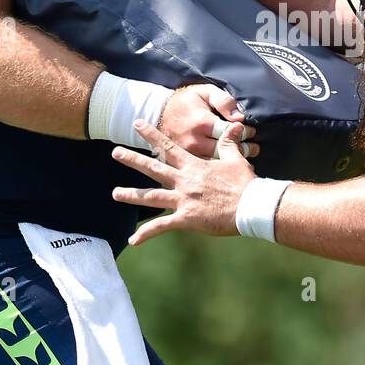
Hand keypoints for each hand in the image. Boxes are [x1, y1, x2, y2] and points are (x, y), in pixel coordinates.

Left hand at [113, 120, 256, 244]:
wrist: (250, 206)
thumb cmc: (245, 183)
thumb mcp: (236, 160)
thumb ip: (229, 144)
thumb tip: (236, 126)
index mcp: (194, 166)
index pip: (169, 147)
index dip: (152, 135)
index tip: (137, 124)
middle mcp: (184, 181)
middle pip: (153, 168)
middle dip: (133, 159)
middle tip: (115, 152)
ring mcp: (183, 200)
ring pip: (151, 196)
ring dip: (131, 195)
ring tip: (114, 193)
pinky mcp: (186, 219)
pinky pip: (162, 227)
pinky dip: (146, 234)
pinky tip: (132, 241)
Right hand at [158, 83, 257, 159]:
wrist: (159, 113)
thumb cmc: (186, 101)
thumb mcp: (205, 92)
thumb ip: (223, 101)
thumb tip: (239, 117)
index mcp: (202, 123)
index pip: (230, 132)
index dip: (244, 132)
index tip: (251, 131)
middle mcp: (195, 141)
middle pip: (226, 151)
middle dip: (244, 149)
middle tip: (255, 148)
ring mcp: (189, 154)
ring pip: (217, 163)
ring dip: (234, 161)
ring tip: (246, 157)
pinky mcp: (185, 162)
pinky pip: (206, 169)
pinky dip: (220, 168)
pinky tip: (230, 165)